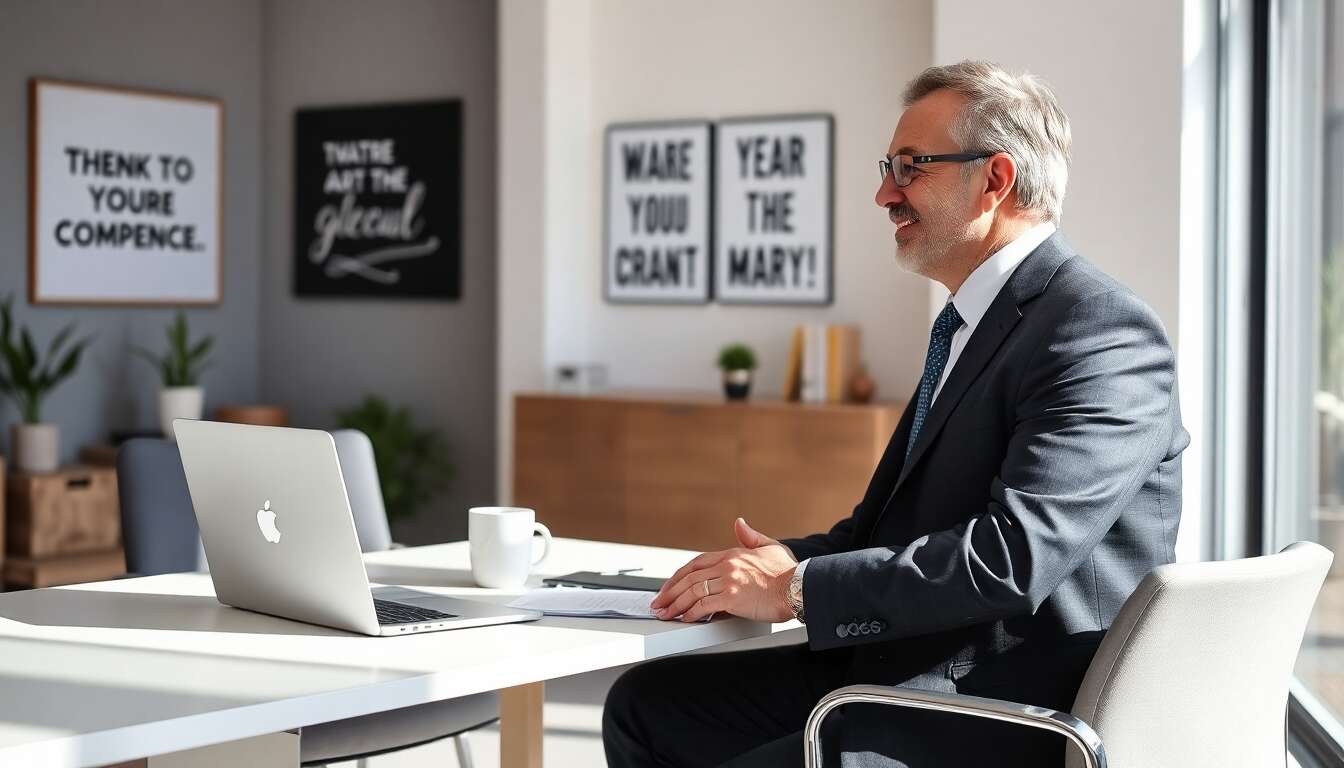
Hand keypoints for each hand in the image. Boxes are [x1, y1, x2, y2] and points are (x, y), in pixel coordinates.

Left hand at [650, 517, 797, 622]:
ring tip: (666, 613)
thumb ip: (751, 536)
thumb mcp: (770, 547)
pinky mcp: (732, 598)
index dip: (679, 575)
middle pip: (689, 577)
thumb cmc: (788, 572)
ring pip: (692, 591)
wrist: (799, 587)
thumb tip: (739, 523)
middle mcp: (727, 565)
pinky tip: (685, 618)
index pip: (696, 563)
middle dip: (670, 591)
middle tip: (659, 602)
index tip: (670, 586)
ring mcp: (728, 581)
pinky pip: (704, 606)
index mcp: (732, 554)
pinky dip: (691, 613)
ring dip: (676, 604)